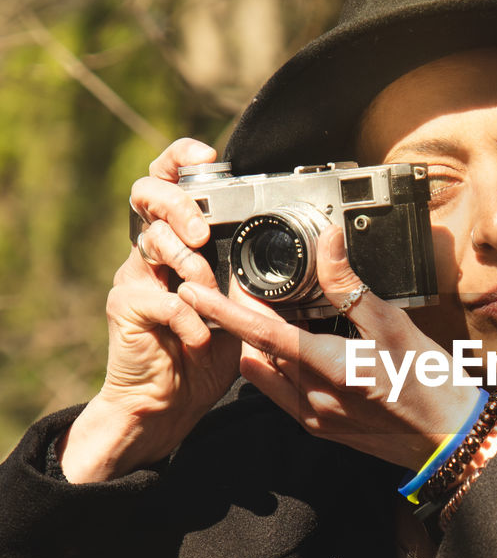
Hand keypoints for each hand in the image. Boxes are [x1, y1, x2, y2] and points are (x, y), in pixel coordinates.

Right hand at [60, 139, 240, 481]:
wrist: (167, 403)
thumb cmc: (208, 354)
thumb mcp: (245, 309)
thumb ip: (260, 279)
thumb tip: (311, 254)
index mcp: (182, 240)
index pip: (173, 182)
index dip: (181, 159)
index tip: (207, 154)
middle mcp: (154, 249)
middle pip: (148, 195)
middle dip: (177, 204)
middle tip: (202, 231)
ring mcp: (136, 275)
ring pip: (150, 241)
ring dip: (185, 261)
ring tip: (205, 286)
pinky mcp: (125, 306)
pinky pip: (153, 296)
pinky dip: (183, 315)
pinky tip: (200, 335)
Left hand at [178, 226, 478, 470]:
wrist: (450, 442)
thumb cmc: (431, 384)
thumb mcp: (395, 326)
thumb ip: (352, 287)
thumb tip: (327, 243)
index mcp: (328, 369)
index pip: (261, 334)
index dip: (224, 310)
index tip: (194, 290)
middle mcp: (312, 398)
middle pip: (257, 353)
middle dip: (240, 321)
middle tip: (236, 288)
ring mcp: (315, 417)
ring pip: (267, 374)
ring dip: (256, 345)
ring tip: (259, 313)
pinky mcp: (322, 428)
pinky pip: (283, 393)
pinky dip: (275, 366)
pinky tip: (292, 349)